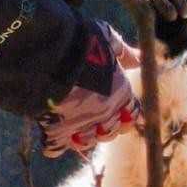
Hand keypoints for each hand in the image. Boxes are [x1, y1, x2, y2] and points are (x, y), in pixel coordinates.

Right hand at [38, 20, 139, 158]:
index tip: (118, 108)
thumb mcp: (105, 39)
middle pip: (110, 132)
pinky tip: (50, 134)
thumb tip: (140, 58)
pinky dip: (53, 145)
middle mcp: (103, 113)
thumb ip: (123, 52)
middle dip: (104, 127)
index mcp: (120, 93)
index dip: (126, 113)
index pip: (132, 113)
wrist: (46, 51)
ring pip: (86, 142)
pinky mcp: (54, 130)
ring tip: (72, 125)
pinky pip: (55, 148)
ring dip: (81, 136)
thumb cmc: (80, 41)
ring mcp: (79, 124)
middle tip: (92, 116)